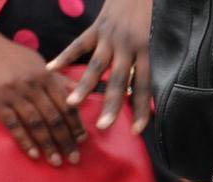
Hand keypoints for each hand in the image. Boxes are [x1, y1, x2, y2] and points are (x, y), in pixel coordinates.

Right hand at [0, 21, 83, 163]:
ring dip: (48, 145)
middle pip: (54, 118)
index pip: (66, 105)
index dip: (75, 124)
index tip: (82, 140)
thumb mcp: (36, 61)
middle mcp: (31, 85)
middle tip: (74, 158)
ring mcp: (13, 93)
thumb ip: (57, 78)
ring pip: (35, 124)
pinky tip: (34, 154)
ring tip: (56, 161)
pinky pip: (13, 124)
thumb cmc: (9, 55)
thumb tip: (78, 91)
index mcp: (45, 76)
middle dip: (66, 140)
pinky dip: (25, 141)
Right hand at [47, 0, 152, 132]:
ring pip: (96, 65)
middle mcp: (128, 47)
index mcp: (147, 53)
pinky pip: (79, 44)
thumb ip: (153, 66)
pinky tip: (52, 68)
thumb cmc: (154, 18)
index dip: (142, 109)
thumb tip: (151, 95)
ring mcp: (109, 37)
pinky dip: (65, 56)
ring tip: (72, 104)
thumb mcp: (160, 42)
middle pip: (119, 81)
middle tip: (103, 126)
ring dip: (84, 86)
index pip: (145, 87)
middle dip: (111, 105)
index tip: (137, 131)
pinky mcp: (96, 28)